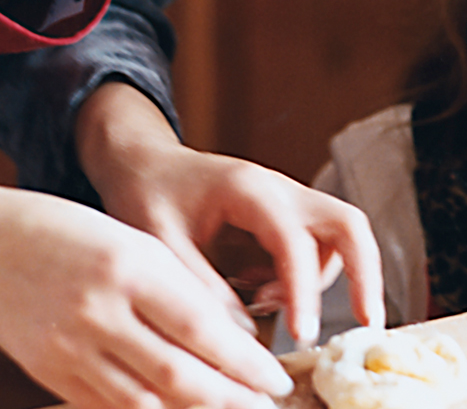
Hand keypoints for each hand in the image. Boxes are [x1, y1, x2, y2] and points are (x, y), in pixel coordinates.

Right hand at [0, 187, 292, 408]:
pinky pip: (107, 406)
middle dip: (229, 397)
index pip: (201, 327)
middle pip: (175, 373)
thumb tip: (237, 337)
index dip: (245, 362)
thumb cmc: (82, 235)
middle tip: (266, 404)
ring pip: (142, 401)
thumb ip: (185, 290)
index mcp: (132, 268)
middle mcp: (100, 312)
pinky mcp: (50, 372)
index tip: (278, 377)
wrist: (0, 244)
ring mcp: (70, 347)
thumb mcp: (141, 245)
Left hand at [75, 83, 385, 348]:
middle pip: (349, 225)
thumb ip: (201, 287)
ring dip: (322, 282)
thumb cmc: (148, 195)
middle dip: (365, 275)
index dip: (303, 290)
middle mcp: (283, 190)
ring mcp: (291, 200)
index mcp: (250, 190)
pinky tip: (260, 291)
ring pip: (340, 239)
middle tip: (368, 323)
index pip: (295, 241)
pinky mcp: (289, 216)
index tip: (303, 335)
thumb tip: (242, 335)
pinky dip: (304, 278)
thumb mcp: (160, 244)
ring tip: (267, 304)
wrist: (146, 164)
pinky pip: (319, 248)